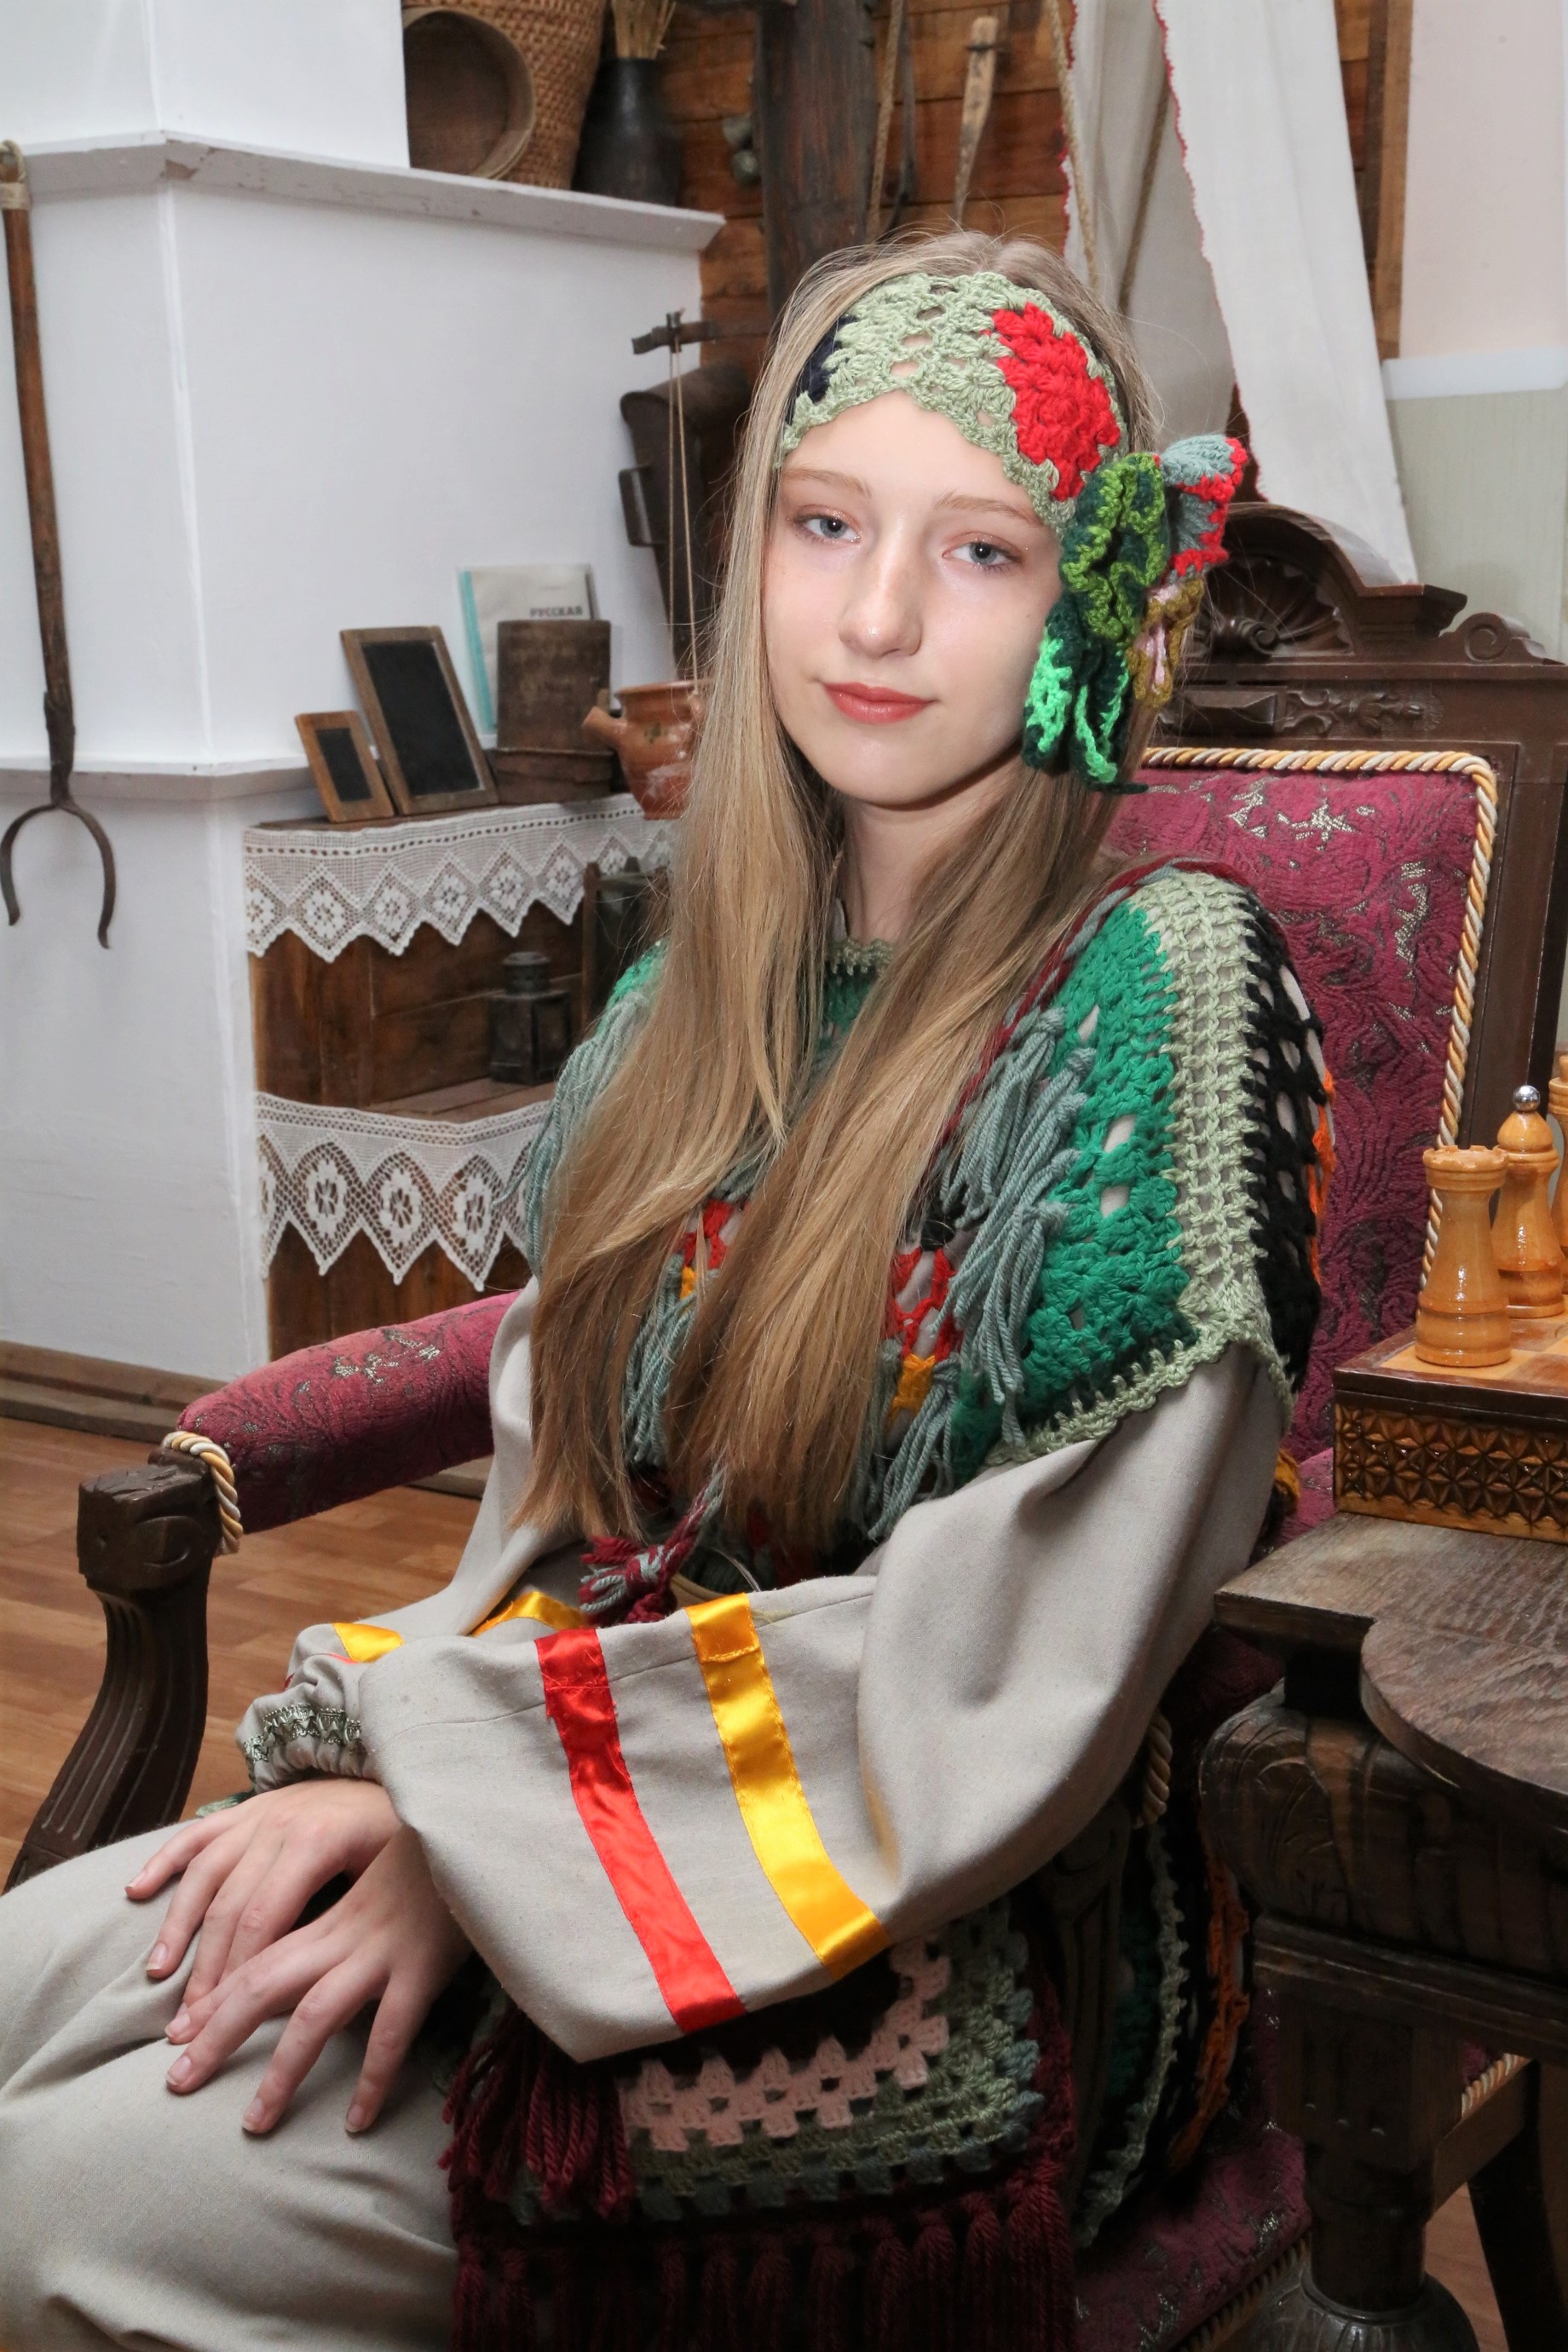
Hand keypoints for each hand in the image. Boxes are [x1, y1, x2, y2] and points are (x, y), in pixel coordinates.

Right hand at [128, 1778, 398, 2007]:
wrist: (400, 1774)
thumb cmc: (399, 1836)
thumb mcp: (390, 1873)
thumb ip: (355, 1918)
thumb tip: (323, 1987)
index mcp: (316, 1842)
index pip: (262, 1920)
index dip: (237, 1975)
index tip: (218, 2022)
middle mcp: (278, 1824)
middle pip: (228, 1907)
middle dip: (204, 1970)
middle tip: (185, 2024)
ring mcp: (258, 1814)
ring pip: (203, 1874)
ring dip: (177, 1926)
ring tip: (157, 1974)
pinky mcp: (246, 1808)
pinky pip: (195, 1835)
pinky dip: (163, 1861)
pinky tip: (136, 1890)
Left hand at [164, 1828, 470, 2134]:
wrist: (479, 1834)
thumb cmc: (434, 1865)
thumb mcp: (377, 1889)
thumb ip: (342, 1926)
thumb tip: (303, 1972)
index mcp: (330, 1917)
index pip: (255, 1958)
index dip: (213, 1998)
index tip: (176, 2037)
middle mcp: (344, 1934)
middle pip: (263, 1986)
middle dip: (217, 2035)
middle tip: (177, 2084)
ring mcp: (382, 1951)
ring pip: (314, 2015)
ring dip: (279, 2073)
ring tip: (254, 2123)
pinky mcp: (423, 1968)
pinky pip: (391, 2031)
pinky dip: (372, 2079)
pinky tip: (356, 2121)